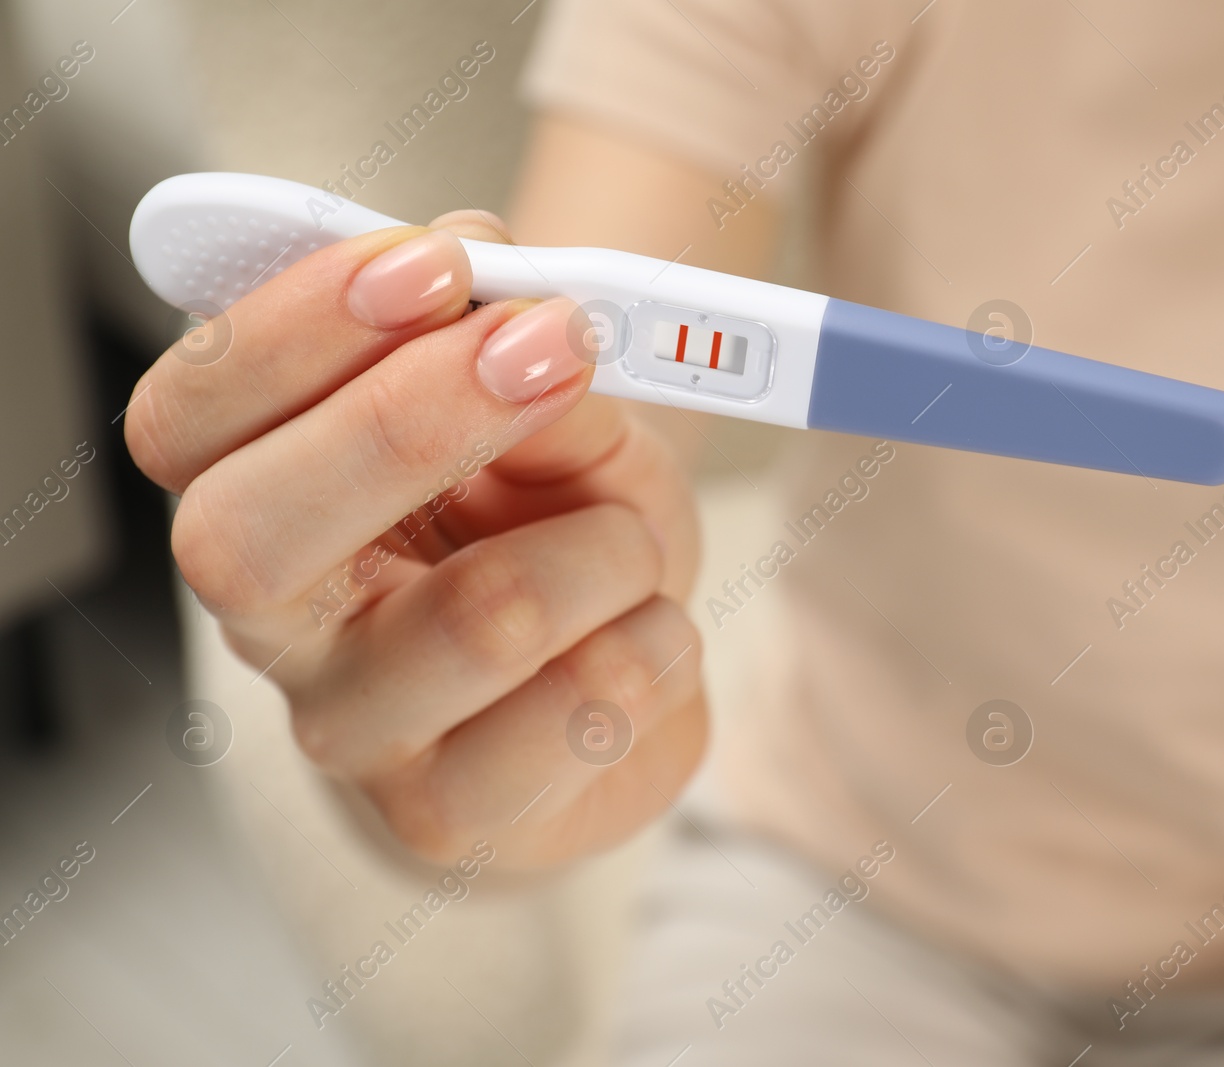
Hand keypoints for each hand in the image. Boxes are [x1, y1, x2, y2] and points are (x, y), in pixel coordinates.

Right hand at [126, 211, 706, 867]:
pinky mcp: (453, 814)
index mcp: (262, 493)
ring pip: (481, 620)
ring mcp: (356, 733)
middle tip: (553, 348)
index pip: (192, 416)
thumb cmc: (556, 536)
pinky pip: (585, 709)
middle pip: (245, 535)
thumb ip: (528, 366)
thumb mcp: (558, 427)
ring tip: (633, 542)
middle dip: (412, 422)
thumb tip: (520, 316)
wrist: (606, 683)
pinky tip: (648, 632)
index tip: (438, 260)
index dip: (296, 328)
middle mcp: (277, 625)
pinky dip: (658, 640)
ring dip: (607, 545)